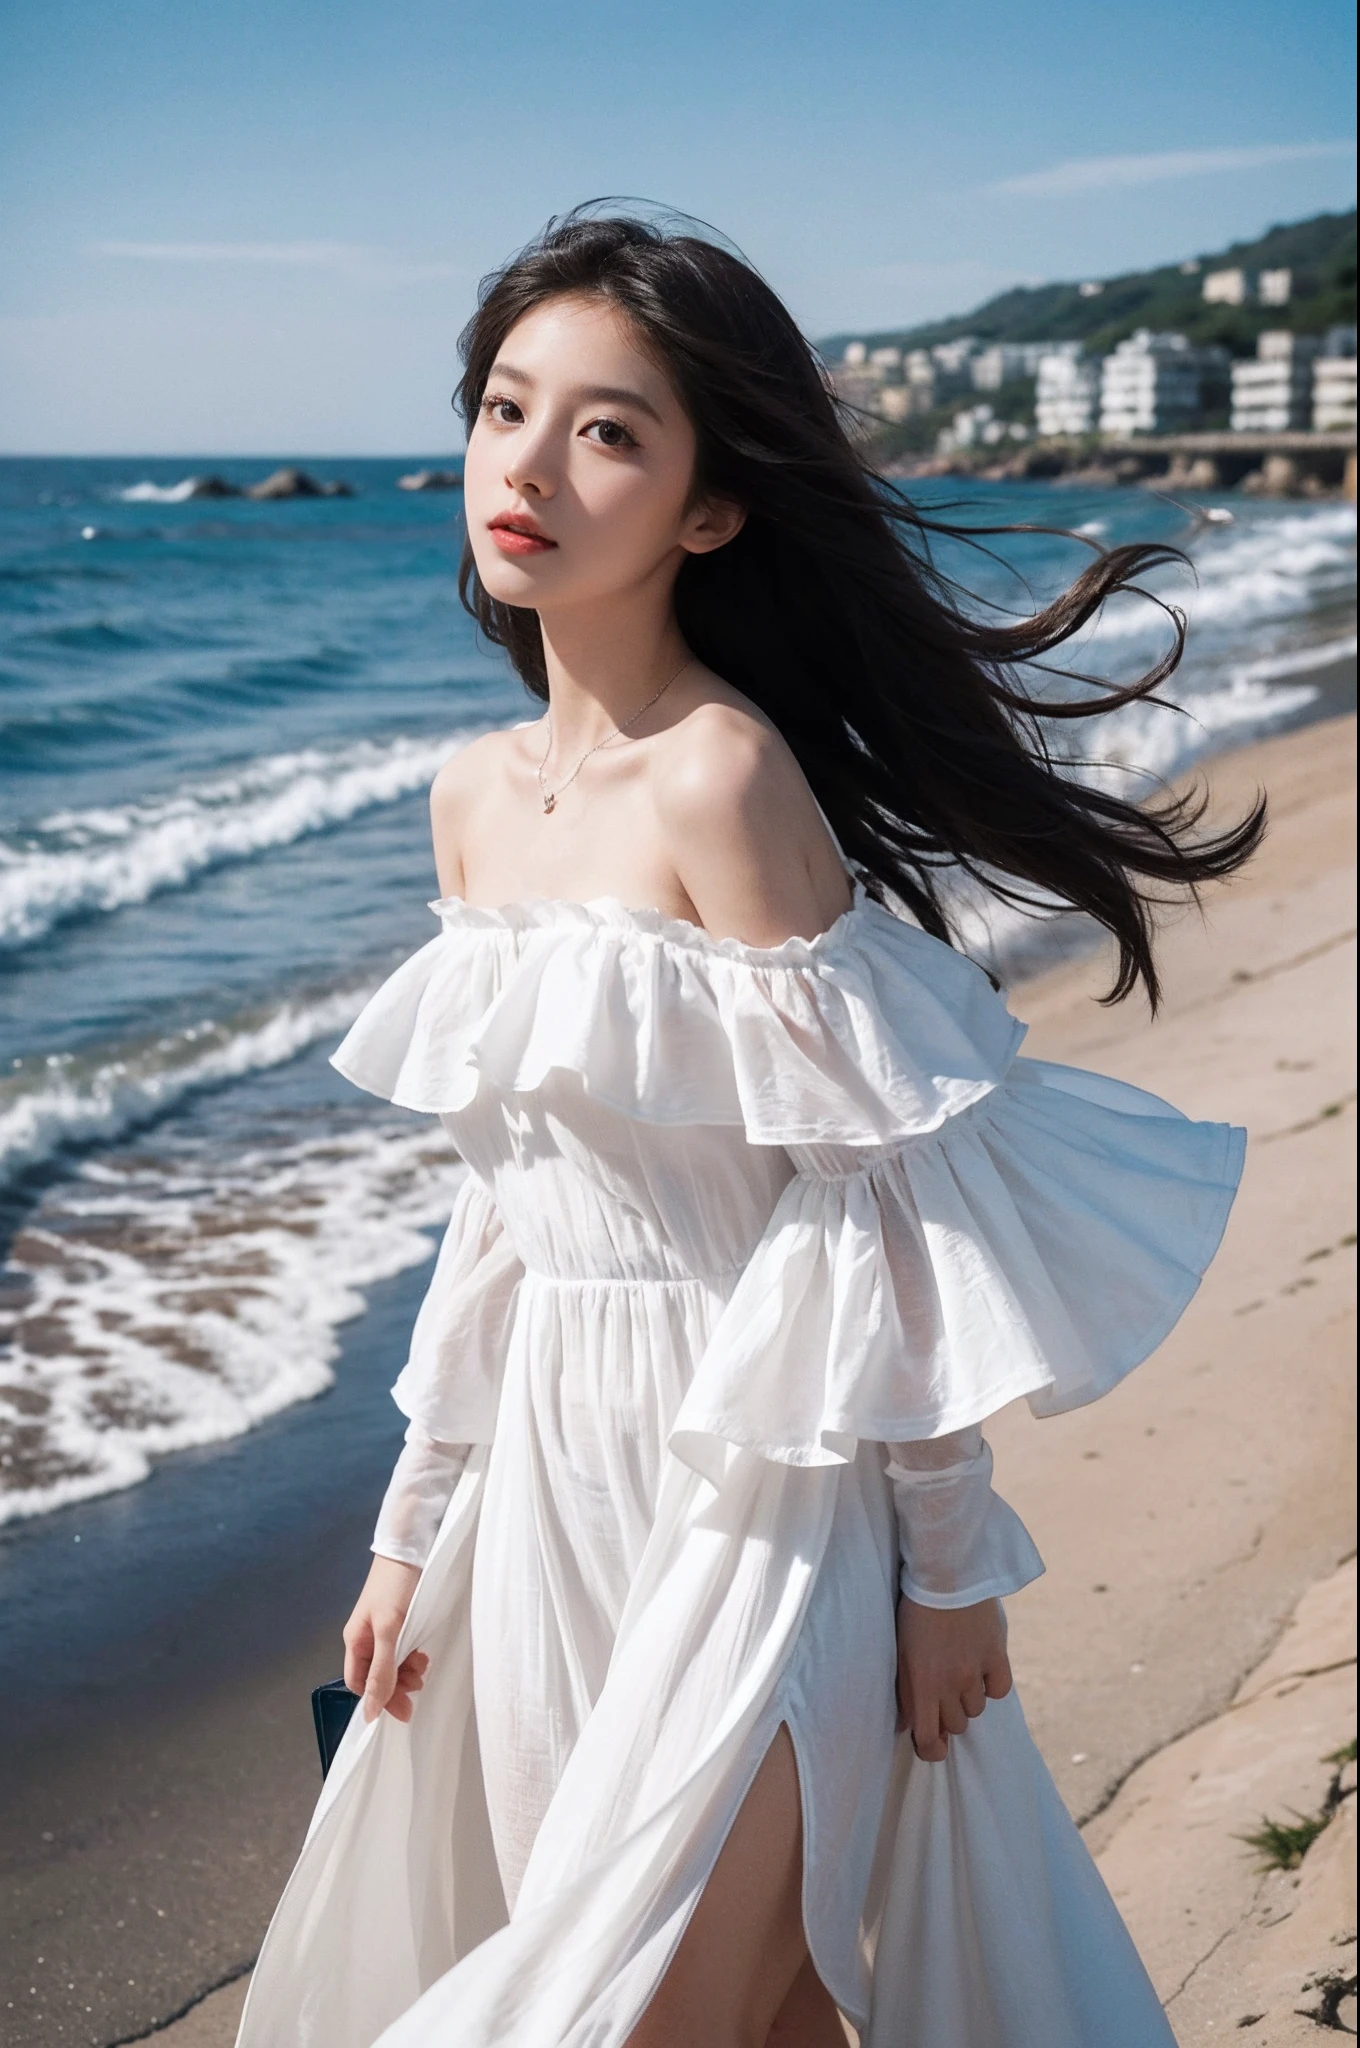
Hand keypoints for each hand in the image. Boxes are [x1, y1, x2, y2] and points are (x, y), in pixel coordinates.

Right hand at [343, 1556, 428, 1723]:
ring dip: (408, 1670)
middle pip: (377, 1676)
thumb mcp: (389, 1630)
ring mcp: (384, 1629)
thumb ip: (381, 1670)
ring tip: (424, 1664)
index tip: (403, 1708)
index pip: (359, 1684)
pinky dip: (414, 1655)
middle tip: (420, 1683)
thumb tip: (370, 1712)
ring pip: (393, 1663)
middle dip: (397, 1684)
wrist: (413, 1546)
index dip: (378, 1699)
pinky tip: (424, 1652)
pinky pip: (404, 1648)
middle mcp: (367, 1637)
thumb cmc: (396, 1585)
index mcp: (356, 1641)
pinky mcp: (401, 1620)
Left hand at [896, 1594, 1011, 1761]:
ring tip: (959, 1671)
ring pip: (976, 1710)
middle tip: (942, 1693)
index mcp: (922, 1685)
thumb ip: (905, 1692)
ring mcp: (975, 1671)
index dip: (930, 1750)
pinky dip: (992, 1685)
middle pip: (956, 1726)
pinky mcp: (997, 1656)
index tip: (932, 1745)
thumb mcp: (900, 1652)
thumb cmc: (915, 1611)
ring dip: (968, 1698)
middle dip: (947, 1715)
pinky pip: (999, 1690)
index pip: (928, 1740)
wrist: (945, 1574)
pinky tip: (982, 1668)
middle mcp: (950, 1684)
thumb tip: (906, 1724)